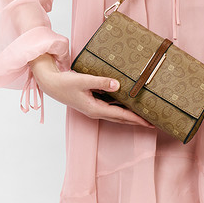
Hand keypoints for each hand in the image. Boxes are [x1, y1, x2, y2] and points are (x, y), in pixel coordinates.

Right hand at [29, 54, 154, 127]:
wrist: (50, 84)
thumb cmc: (65, 83)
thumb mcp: (83, 80)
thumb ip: (101, 82)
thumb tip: (118, 85)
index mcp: (95, 109)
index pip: (120, 115)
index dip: (135, 119)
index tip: (149, 122)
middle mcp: (96, 111)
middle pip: (120, 118)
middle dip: (136, 120)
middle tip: (152, 122)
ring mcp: (94, 108)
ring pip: (116, 114)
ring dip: (129, 115)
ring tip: (144, 114)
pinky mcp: (92, 102)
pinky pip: (110, 107)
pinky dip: (121, 107)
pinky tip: (127, 103)